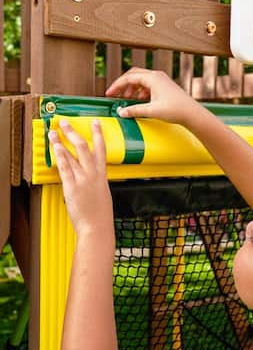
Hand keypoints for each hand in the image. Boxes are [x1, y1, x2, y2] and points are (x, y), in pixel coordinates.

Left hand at [49, 120, 112, 235]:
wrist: (97, 226)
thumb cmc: (100, 214)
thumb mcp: (102, 193)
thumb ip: (95, 182)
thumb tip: (88, 176)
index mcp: (102, 175)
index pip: (101, 149)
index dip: (98, 134)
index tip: (95, 123)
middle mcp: (93, 174)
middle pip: (84, 147)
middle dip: (74, 132)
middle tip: (66, 122)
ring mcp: (83, 179)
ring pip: (73, 154)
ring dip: (62, 141)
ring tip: (54, 132)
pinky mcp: (72, 186)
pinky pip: (65, 167)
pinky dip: (61, 156)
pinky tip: (56, 147)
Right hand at [106, 68, 196, 125]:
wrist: (192, 113)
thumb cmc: (176, 110)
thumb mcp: (151, 111)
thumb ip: (134, 110)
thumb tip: (121, 112)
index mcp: (152, 78)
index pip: (128, 77)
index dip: (117, 86)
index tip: (109, 94)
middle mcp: (157, 76)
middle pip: (134, 75)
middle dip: (123, 85)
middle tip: (115, 94)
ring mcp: (162, 80)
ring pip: (141, 79)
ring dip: (132, 88)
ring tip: (128, 99)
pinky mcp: (166, 86)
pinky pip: (149, 84)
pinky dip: (141, 90)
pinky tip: (141, 100)